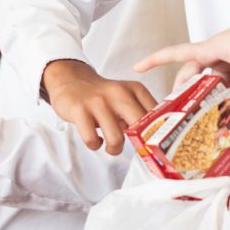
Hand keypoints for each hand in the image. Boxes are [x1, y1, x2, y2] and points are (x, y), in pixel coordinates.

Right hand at [42, 60, 156, 154]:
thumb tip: (158, 137)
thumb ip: (141, 112)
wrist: (71, 80)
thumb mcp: (126, 96)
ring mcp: (98, 101)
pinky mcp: (79, 110)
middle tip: (133, 147)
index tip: (155, 142)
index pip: (156, 114)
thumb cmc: (102, 95)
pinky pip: (91, 139)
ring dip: (114, 149)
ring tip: (111, 146)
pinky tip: (96, 140)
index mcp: (134, 89)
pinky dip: (95, 145)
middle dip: (138, 143)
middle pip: (139, 126)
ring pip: (116, 138)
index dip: (158, 132)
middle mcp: (118, 93)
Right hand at [135, 6, 229, 124]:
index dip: (154, 60)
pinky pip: (223, 79)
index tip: (136, 68)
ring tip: (198, 113)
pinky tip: (225, 106)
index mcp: (208, 49)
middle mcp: (213, 52)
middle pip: (189, 73)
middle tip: (174, 109)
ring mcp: (225, 57)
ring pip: (207, 78)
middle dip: (181, 89)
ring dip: (203, 93)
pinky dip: (222, 92)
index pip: (173, 54)